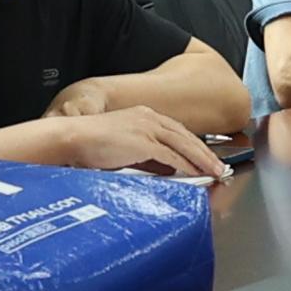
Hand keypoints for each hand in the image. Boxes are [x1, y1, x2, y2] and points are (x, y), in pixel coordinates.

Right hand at [48, 107, 224, 180]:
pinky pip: (172, 156)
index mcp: (143, 115)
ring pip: (184, 145)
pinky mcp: (143, 142)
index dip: (194, 145)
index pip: (176, 131)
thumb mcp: (122, 146)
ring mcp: (147, 129)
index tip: (206, 156)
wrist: (71, 138)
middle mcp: (149, 118)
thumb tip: (164, 168)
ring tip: (214, 173)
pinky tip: (196, 175)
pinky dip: (187, 166)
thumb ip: (144, 155)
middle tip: (219, 167)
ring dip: (202, 160)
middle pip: (186, 136)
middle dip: (205, 153)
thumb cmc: (88, 144)